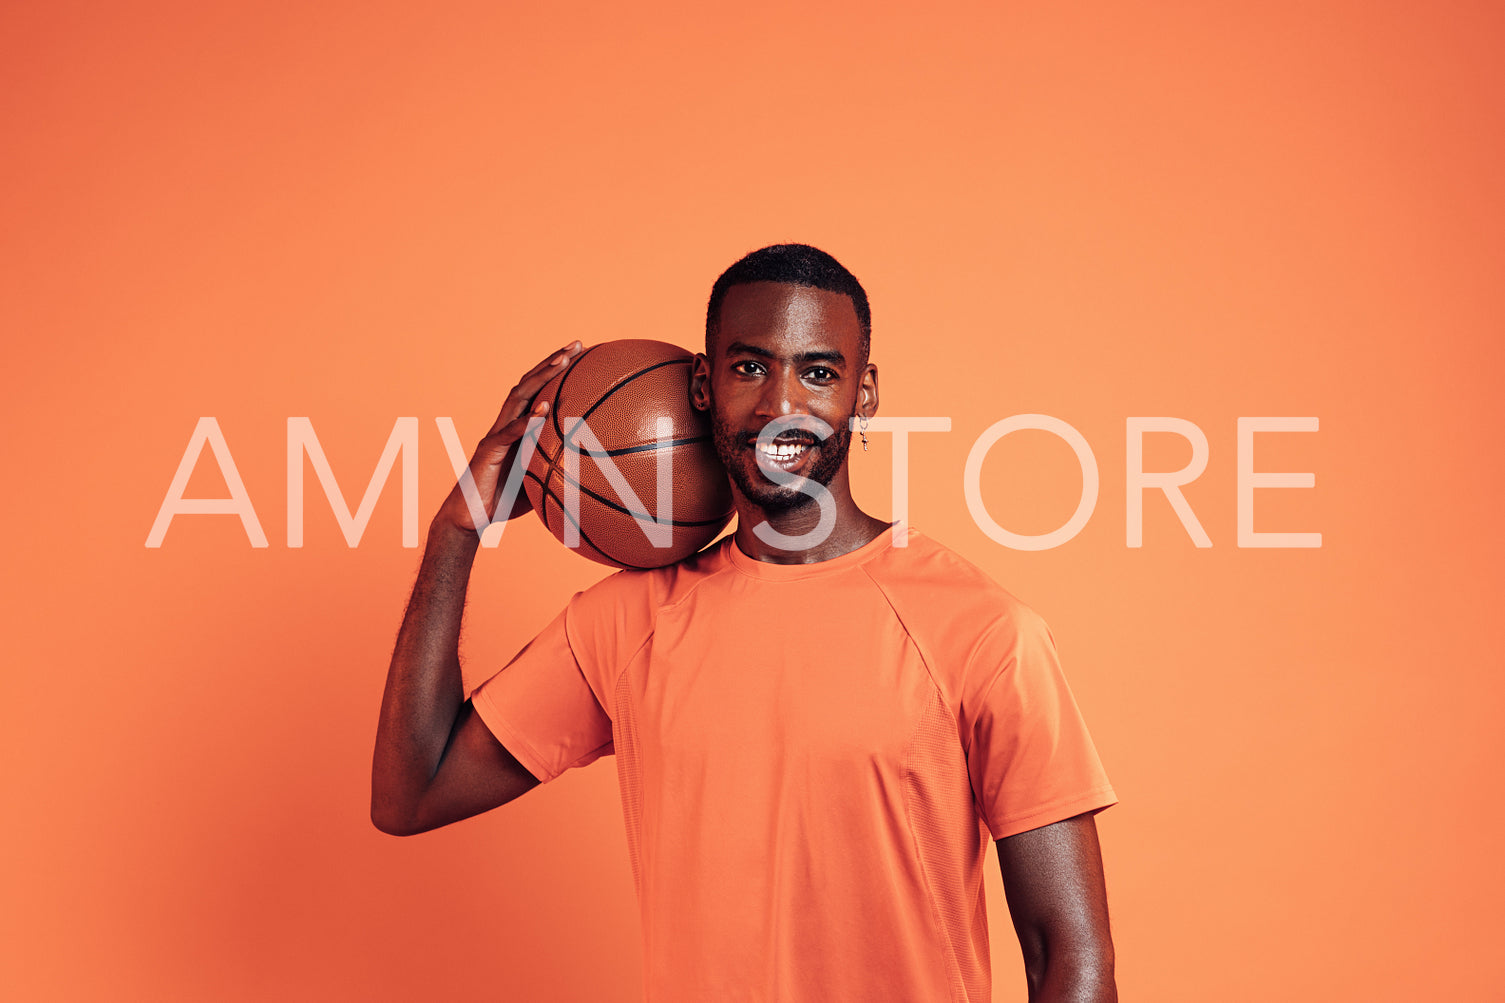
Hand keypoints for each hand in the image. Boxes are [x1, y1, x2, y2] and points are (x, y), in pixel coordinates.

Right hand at [436, 341, 584, 533]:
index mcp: (518, 427)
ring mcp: (495, 434)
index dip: (557, 371)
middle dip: (553, 361)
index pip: (539, 390)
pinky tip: (543, 410)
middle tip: (578, 344)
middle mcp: (505, 423)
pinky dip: (526, 421)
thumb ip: (561, 467)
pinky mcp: (488, 450)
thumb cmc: (505, 500)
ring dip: (540, 377)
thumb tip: (598, 472)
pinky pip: (509, 433)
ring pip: (517, 398)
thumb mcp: (540, 480)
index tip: (582, 353)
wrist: (470, 517)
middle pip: (529, 383)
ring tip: (562, 362)